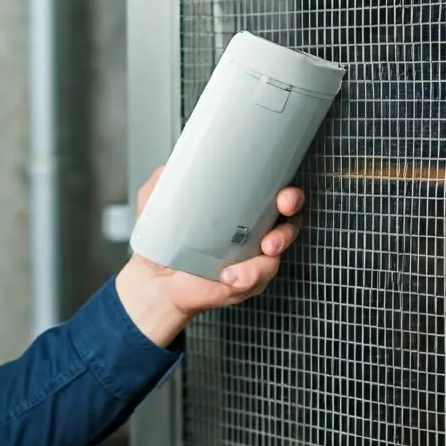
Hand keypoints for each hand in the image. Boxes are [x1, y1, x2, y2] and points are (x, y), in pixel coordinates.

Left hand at [115, 165, 303, 346]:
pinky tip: (229, 274)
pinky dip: (248, 275)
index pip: (273, 194)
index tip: (283, 192)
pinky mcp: (245, 282)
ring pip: (278, 251)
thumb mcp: (158, 203)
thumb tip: (172, 163)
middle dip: (291, 213)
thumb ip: (165, 180)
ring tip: (262, 248)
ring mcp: (252, 258)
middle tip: (282, 210)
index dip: (288, 192)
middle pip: (290, 220)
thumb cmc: (163, 242)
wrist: (154, 279)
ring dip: (276, 246)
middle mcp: (252, 232)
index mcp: (240, 209)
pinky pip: (258, 278)